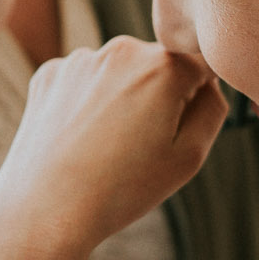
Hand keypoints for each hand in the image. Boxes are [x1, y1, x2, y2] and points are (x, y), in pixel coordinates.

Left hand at [0, 37, 226, 259]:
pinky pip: (82, 82)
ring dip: (120, 98)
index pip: (201, 66)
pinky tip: (78, 139)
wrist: (45, 210)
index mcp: (164, 65)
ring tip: (105, 147)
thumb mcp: (189, 157)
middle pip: (157, 66)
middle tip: (139, 145)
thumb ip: (213, 109)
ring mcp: (80, 59)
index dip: (196, 100)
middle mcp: (122, 49)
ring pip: (118, 73)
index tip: (174, 132)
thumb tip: (209, 83)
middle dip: (157, 96)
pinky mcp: (48, 73)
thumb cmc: (122, 189)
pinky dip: (85, 103)